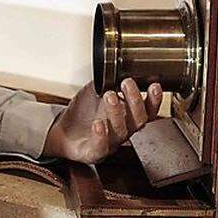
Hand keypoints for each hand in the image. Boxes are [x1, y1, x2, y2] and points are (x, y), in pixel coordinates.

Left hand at [41, 79, 162, 163]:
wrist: (63, 130)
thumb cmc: (84, 112)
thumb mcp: (97, 90)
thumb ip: (109, 80)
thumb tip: (116, 64)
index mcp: (128, 117)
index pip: (147, 110)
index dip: (154, 100)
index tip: (154, 86)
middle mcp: (122, 131)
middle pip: (138, 120)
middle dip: (135, 101)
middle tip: (127, 83)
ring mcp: (110, 143)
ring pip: (120, 131)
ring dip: (116, 112)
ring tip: (109, 95)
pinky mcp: (94, 152)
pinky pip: (100, 147)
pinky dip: (101, 136)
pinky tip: (98, 123)